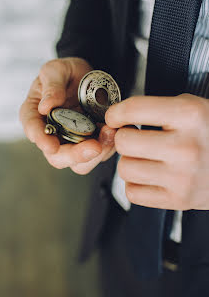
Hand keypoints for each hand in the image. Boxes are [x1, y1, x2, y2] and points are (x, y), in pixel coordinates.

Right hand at [20, 57, 115, 173]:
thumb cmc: (66, 74)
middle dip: (75, 155)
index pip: (33, 130)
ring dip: (96, 154)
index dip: (41, 140)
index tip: (51, 146)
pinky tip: (114, 132)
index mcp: (35, 115)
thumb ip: (51, 85)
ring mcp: (72, 142)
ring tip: (109, 133)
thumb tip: (45, 106)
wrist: (88, 77)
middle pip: (57, 156)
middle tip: (93, 147)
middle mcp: (52, 134)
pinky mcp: (91, 144)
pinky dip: (108, 147)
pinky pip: (99, 155)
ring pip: (80, 163)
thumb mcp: (56, 70)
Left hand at [106, 93, 208, 209]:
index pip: (134, 109)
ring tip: (145, 157)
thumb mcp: (193, 107)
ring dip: (130, 161)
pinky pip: (133, 192)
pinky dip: (136, 184)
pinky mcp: (178, 200)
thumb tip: (118, 118)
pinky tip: (149, 175)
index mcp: (189, 116)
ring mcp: (182, 177)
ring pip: (125, 168)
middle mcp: (185, 147)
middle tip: (135, 138)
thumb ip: (155, 109)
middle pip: (124, 142)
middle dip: (125, 138)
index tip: (114, 117)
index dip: (116, 113)